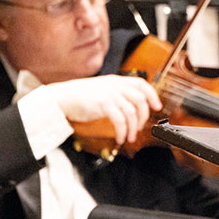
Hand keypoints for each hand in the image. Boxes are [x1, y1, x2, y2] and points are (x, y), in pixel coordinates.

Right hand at [41, 75, 163, 148]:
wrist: (62, 97)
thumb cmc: (79, 96)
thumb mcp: (102, 89)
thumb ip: (116, 94)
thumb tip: (129, 106)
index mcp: (116, 81)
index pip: (141, 83)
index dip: (152, 94)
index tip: (156, 106)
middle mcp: (115, 86)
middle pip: (140, 99)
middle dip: (144, 116)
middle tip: (140, 127)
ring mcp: (110, 94)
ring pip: (131, 111)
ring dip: (133, 128)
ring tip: (130, 137)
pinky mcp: (103, 104)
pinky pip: (120, 120)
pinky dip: (123, 131)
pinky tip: (121, 137)